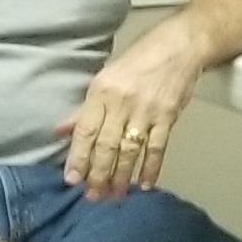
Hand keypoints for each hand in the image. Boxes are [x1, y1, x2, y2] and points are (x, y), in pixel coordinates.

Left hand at [61, 26, 206, 201]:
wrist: (181, 45)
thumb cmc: (140, 59)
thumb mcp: (105, 77)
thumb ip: (85, 108)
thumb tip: (60, 131)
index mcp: (102, 91)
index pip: (86, 131)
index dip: (78, 157)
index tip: (72, 179)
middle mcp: (123, 103)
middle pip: (107, 145)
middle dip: (98, 174)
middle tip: (92, 195)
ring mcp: (147, 110)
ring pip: (130, 150)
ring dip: (121, 176)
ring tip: (113, 194)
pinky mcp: (169, 115)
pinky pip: (157, 146)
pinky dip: (151, 167)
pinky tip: (144, 184)